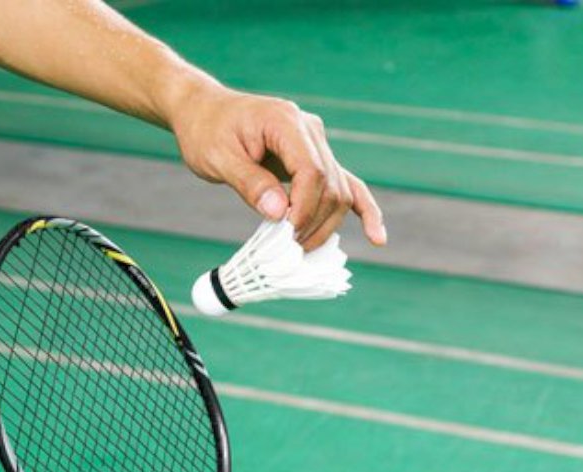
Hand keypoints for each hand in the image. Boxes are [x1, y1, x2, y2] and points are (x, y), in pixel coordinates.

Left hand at [170, 84, 385, 250]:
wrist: (205, 112)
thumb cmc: (206, 132)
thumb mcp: (217, 158)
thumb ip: (250, 183)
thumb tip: (279, 212)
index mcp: (285, 122)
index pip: (312, 170)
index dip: (304, 208)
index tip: (287, 234)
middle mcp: (310, 130)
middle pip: (330, 184)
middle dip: (313, 222)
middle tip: (287, 249)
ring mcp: (317, 142)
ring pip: (339, 190)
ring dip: (327, 224)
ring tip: (301, 249)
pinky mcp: (316, 157)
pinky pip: (345, 183)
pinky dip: (363, 210)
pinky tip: (377, 237)